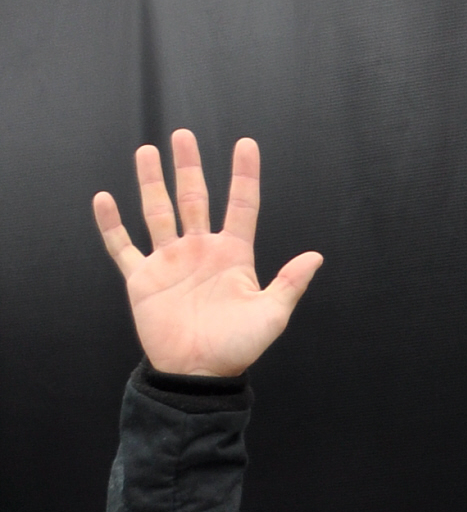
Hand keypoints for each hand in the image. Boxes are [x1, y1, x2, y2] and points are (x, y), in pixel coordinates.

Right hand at [93, 129, 322, 376]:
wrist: (198, 376)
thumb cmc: (237, 349)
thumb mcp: (270, 316)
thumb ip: (290, 284)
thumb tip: (317, 256)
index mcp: (232, 256)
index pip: (241, 206)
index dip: (244, 175)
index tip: (246, 144)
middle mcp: (200, 251)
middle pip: (194, 198)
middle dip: (189, 167)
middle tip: (184, 136)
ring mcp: (170, 262)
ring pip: (158, 212)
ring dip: (152, 182)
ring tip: (148, 151)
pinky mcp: (142, 279)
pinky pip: (123, 246)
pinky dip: (112, 225)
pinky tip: (104, 199)